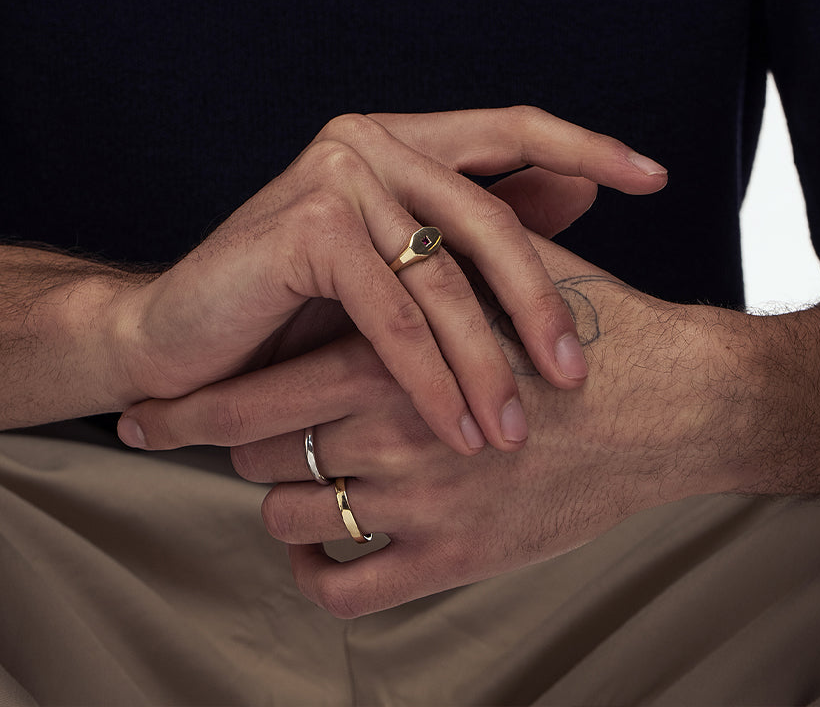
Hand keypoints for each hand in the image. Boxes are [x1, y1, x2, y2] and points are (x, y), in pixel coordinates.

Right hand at [116, 108, 666, 453]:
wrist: (179, 336)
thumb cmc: (290, 307)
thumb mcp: (396, 267)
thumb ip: (474, 230)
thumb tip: (577, 202)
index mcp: (399, 141)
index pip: (510, 129)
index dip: (586, 148)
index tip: (654, 177)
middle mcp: (369, 142)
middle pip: (488, 217)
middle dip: (540, 303)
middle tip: (577, 374)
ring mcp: (336, 175)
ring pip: (443, 276)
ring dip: (486, 364)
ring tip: (514, 433)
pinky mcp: (307, 224)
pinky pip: (393, 314)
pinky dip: (430, 379)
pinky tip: (455, 432)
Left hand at [203, 234, 745, 616]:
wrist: (678, 400)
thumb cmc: (590, 326)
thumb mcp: (495, 269)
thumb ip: (421, 258)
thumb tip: (370, 233)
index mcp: (385, 354)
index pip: (251, 391)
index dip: (188, 404)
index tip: (141, 406)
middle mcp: (390, 432)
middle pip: (257, 454)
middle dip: (230, 445)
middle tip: (222, 440)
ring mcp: (421, 502)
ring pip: (291, 519)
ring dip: (278, 501)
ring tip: (285, 481)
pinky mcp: (456, 558)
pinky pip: (347, 587)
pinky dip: (315, 571)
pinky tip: (318, 547)